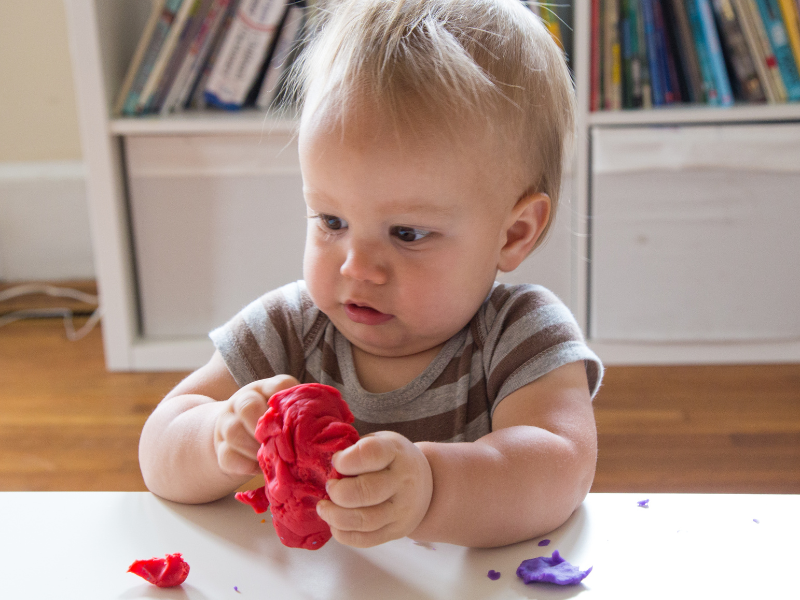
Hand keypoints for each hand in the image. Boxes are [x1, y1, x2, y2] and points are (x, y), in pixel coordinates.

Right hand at [213, 375, 297, 476]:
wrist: (234, 433)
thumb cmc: (272, 425)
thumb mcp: (284, 413)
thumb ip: (303, 416)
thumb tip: (337, 429)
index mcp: (265, 390)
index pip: (278, 386)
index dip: (289, 398)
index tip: (298, 415)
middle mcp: (243, 402)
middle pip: (248, 406)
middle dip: (266, 427)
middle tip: (281, 444)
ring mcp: (227, 424)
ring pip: (234, 432)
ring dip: (255, 449)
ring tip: (272, 459)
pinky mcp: (220, 448)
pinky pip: (227, 457)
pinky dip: (245, 466)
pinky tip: (259, 469)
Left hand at [316, 431, 432, 547]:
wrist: (426, 483)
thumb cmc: (393, 459)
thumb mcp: (380, 441)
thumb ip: (356, 450)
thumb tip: (324, 463)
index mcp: (396, 452)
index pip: (370, 454)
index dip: (346, 460)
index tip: (336, 461)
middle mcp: (403, 481)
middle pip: (365, 492)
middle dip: (338, 492)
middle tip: (329, 487)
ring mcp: (402, 510)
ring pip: (364, 520)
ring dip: (335, 516)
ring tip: (324, 508)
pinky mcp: (397, 531)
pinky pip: (365, 539)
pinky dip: (343, 534)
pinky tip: (335, 523)